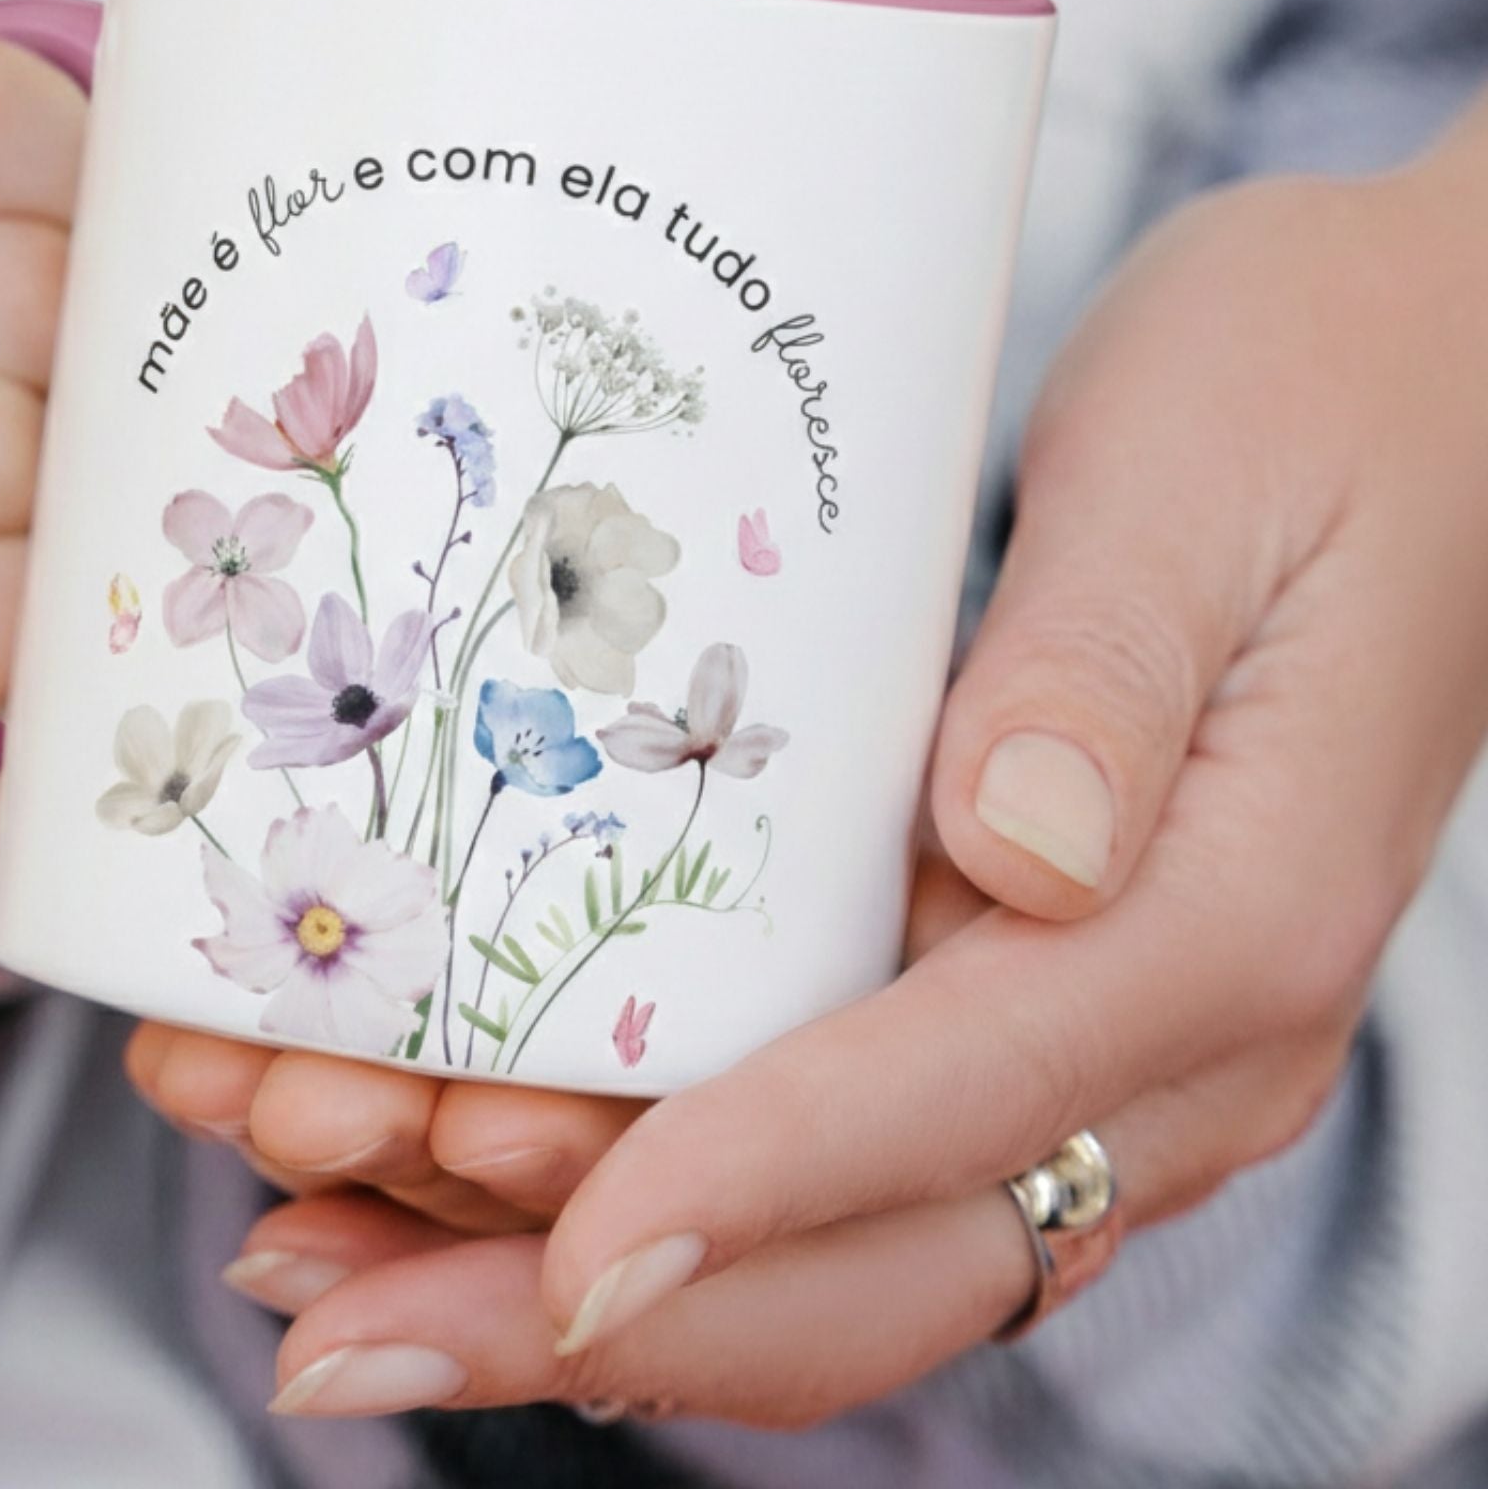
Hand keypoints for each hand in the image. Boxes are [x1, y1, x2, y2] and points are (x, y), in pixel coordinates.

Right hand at [0, 31, 83, 900]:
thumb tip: (194, 144)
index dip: (96, 196)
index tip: (106, 266)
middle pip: (14, 291)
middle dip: (100, 380)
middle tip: (77, 441)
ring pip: (2, 450)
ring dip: (75, 512)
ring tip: (31, 542)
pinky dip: (33, 626)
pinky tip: (20, 636)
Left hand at [131, 98, 1487, 1422]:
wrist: (1414, 376)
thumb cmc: (1316, 398)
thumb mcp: (1208, 492)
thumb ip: (1109, 671)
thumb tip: (1016, 852)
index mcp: (1226, 929)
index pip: (962, 1100)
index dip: (752, 1182)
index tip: (553, 1244)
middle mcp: (1158, 1039)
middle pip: (864, 1258)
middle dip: (577, 1302)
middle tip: (321, 1304)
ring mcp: (1077, 1030)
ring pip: (813, 1236)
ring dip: (545, 1256)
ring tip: (304, 1236)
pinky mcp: (997, 978)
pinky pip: (809, 1136)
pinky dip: (617, 1166)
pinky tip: (435, 1145)